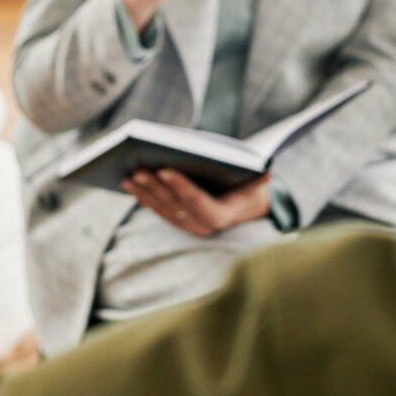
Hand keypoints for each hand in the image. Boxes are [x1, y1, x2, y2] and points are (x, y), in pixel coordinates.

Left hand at [122, 168, 271, 237]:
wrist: (247, 203)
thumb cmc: (251, 185)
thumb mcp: (258, 182)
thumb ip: (259, 178)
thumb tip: (266, 174)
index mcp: (222, 216)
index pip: (199, 203)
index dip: (181, 187)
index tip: (165, 169)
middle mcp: (203, 226)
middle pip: (175, 206)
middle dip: (156, 187)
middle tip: (138, 168)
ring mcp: (188, 226)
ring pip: (162, 209)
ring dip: (144, 192)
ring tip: (129, 174)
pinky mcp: (177, 222)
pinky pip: (157, 210)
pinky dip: (142, 196)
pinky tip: (129, 183)